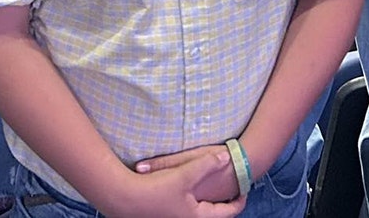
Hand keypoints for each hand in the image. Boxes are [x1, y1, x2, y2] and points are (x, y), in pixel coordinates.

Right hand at [102, 147, 244, 216]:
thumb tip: (227, 157)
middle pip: (214, 215)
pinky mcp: (166, 216)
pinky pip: (187, 212)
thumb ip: (207, 164)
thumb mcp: (184, 175)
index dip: (240, 200)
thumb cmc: (155, 191)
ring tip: (214, 191)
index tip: (245, 190)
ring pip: (199, 213)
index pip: (230, 211)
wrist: (123, 200)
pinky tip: (189, 192)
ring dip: (207, 204)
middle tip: (233, 191)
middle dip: (224, 204)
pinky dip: (193, 204)